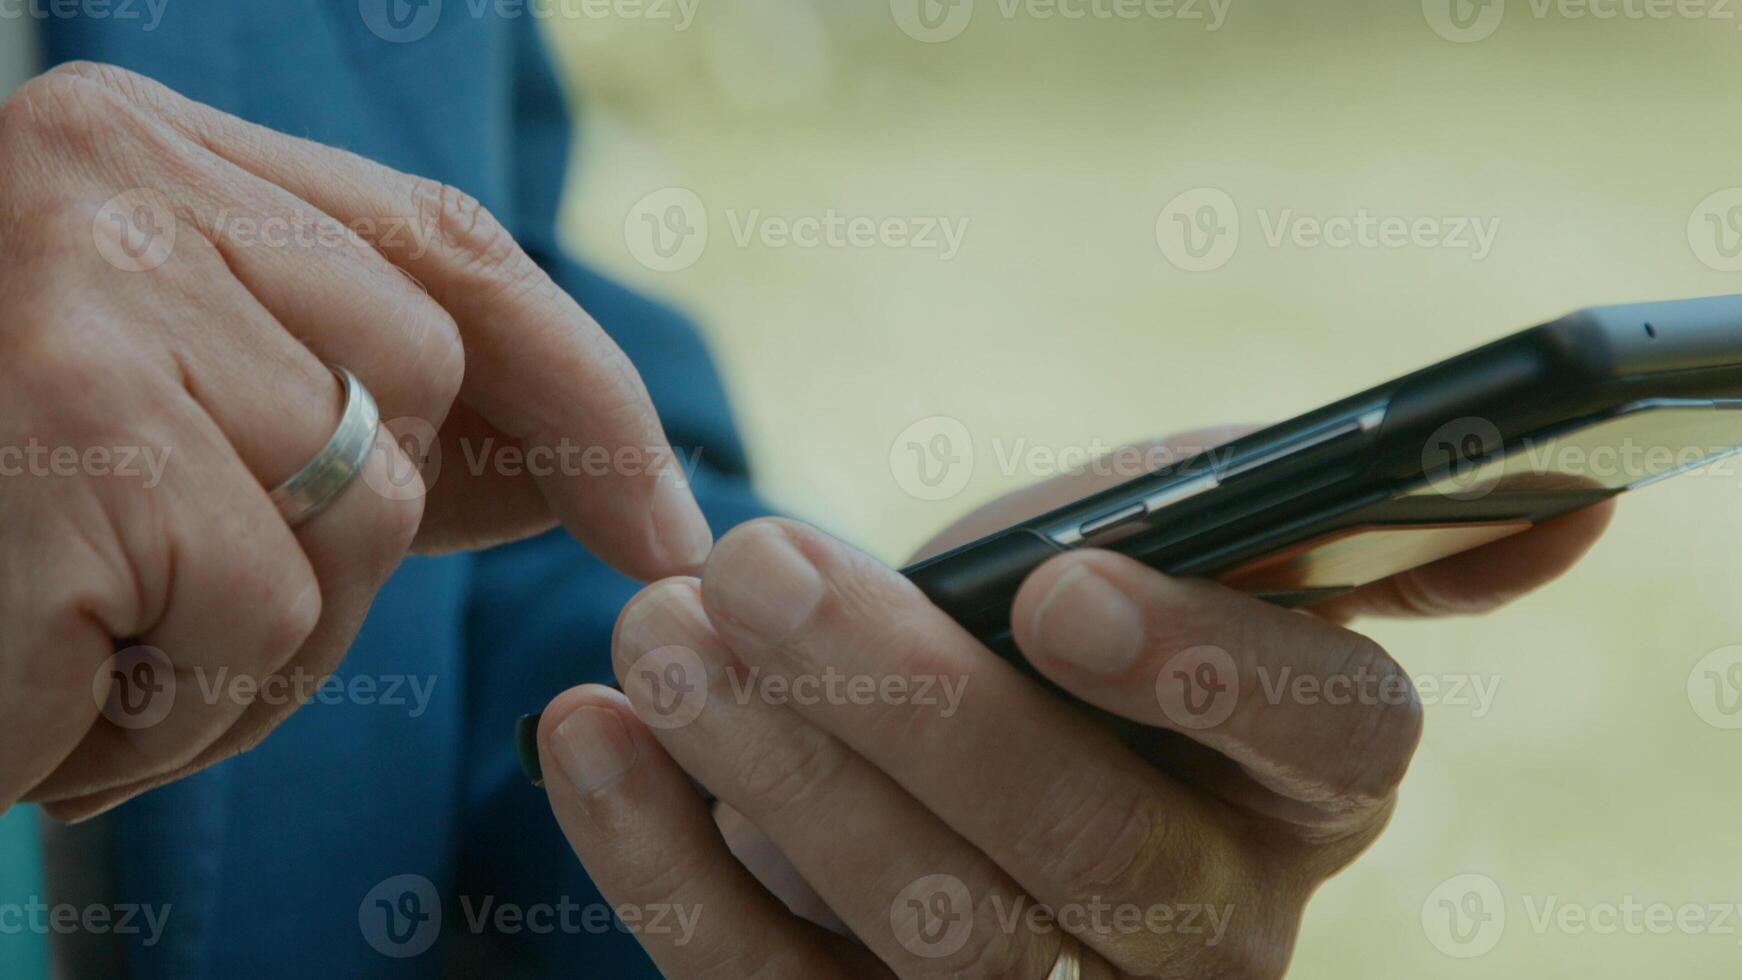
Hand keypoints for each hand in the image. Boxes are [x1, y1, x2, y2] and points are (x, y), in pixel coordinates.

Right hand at [0, 63, 711, 818]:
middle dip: (347, 547)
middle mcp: (120, 182)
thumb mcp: (168, 413)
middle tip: (168, 608)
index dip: (582, 391)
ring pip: (354, 524)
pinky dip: (168, 706)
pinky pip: (252, 616)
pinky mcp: (67, 441)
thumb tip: (586, 475)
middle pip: (414, 397)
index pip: (450, 250)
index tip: (665, 527)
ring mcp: (95, 301)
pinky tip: (39, 689)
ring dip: (248, 645)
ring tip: (83, 646)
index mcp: (149, 147)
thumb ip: (359, 404)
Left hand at [534, 433, 1608, 977]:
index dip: (1207, 668)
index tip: (1062, 587)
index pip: (1325, 738)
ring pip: (932, 939)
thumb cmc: (1053, 617)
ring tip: (660, 637)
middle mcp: (1210, 926)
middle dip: (913, 709)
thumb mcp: (1153, 545)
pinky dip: (665, 867)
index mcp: (1308, 779)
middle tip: (762, 568)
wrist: (928, 737)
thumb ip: (1259, 511)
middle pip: (1093, 855)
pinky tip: (589, 738)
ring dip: (780, 779)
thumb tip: (1566, 512)